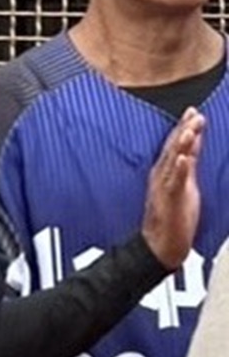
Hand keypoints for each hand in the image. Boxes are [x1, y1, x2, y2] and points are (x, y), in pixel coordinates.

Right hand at [142, 106, 203, 270]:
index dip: (185, 128)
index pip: (176, 145)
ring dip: (180, 145)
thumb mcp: (185, 186)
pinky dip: (178, 169)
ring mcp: (164, 186)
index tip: (194, 112)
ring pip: (172, 161)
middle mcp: (162, 174)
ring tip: (189, 130)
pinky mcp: (168, 199)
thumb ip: (188, 165)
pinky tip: (183, 159)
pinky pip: (173, 182)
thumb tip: (193, 145)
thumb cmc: (173, 216)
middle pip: (174, 148)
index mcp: (165, 171)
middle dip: (185, 130)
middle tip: (195, 114)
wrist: (160, 244)